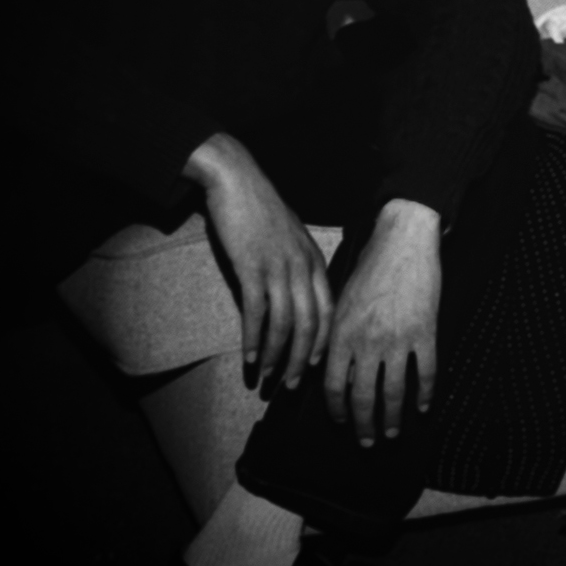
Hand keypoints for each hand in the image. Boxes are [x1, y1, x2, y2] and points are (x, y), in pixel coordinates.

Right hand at [189, 133, 329, 390]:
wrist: (237, 179)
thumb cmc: (261, 209)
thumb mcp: (290, 237)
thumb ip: (297, 265)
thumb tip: (296, 296)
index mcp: (314, 260)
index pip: (328, 310)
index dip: (322, 342)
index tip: (313, 366)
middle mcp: (302, 266)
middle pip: (310, 324)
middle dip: (300, 359)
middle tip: (289, 386)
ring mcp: (278, 267)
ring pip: (285, 323)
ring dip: (275, 355)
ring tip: (266, 378)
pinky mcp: (252, 267)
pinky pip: (257, 311)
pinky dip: (254, 338)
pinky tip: (249, 357)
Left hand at [325, 201, 442, 446]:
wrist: (402, 243)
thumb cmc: (369, 268)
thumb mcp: (340, 302)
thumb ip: (336, 337)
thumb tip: (334, 371)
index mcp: (342, 334)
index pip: (333, 386)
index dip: (337, 411)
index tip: (342, 423)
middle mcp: (367, 342)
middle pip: (363, 397)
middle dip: (364, 426)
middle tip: (367, 442)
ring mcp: (398, 340)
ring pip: (394, 392)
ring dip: (392, 419)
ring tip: (392, 433)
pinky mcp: (426, 333)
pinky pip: (426, 373)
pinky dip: (426, 394)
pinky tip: (424, 407)